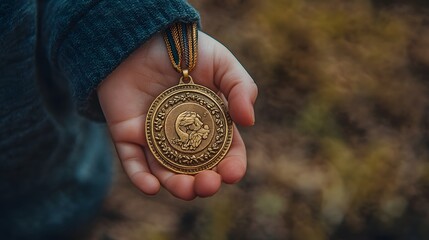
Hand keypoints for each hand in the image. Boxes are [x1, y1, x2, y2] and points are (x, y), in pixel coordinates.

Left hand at [97, 31, 256, 199]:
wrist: (141, 35)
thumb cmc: (186, 48)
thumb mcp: (222, 63)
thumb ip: (241, 87)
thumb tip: (249, 122)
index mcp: (210, 123)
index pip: (225, 153)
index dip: (231, 166)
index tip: (232, 172)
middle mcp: (184, 136)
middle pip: (197, 170)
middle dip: (205, 183)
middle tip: (208, 183)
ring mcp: (155, 137)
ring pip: (167, 172)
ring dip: (177, 187)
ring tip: (186, 189)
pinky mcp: (128, 135)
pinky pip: (133, 162)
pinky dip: (141, 178)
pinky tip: (151, 186)